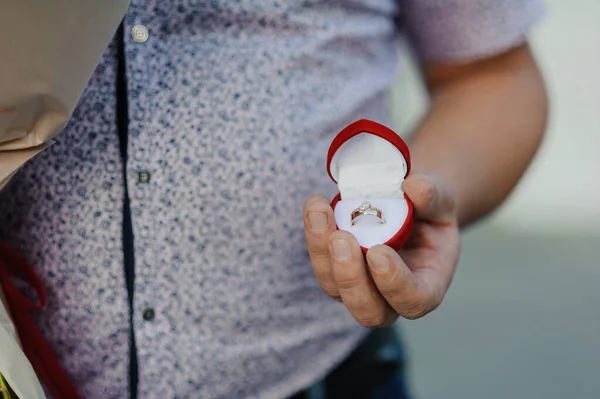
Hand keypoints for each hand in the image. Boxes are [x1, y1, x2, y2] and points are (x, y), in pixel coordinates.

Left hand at [303, 173, 459, 325]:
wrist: (405, 207)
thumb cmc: (429, 211)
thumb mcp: (442, 198)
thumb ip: (433, 195)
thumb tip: (413, 188)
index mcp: (427, 285)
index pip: (413, 301)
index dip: (394, 284)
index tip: (378, 252)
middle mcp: (390, 296)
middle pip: (367, 310)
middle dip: (350, 277)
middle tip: (341, 238)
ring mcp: (358, 286)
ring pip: (333, 286)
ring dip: (322, 251)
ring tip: (320, 212)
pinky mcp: (334, 269)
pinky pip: (320, 260)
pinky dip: (314, 233)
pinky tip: (317, 206)